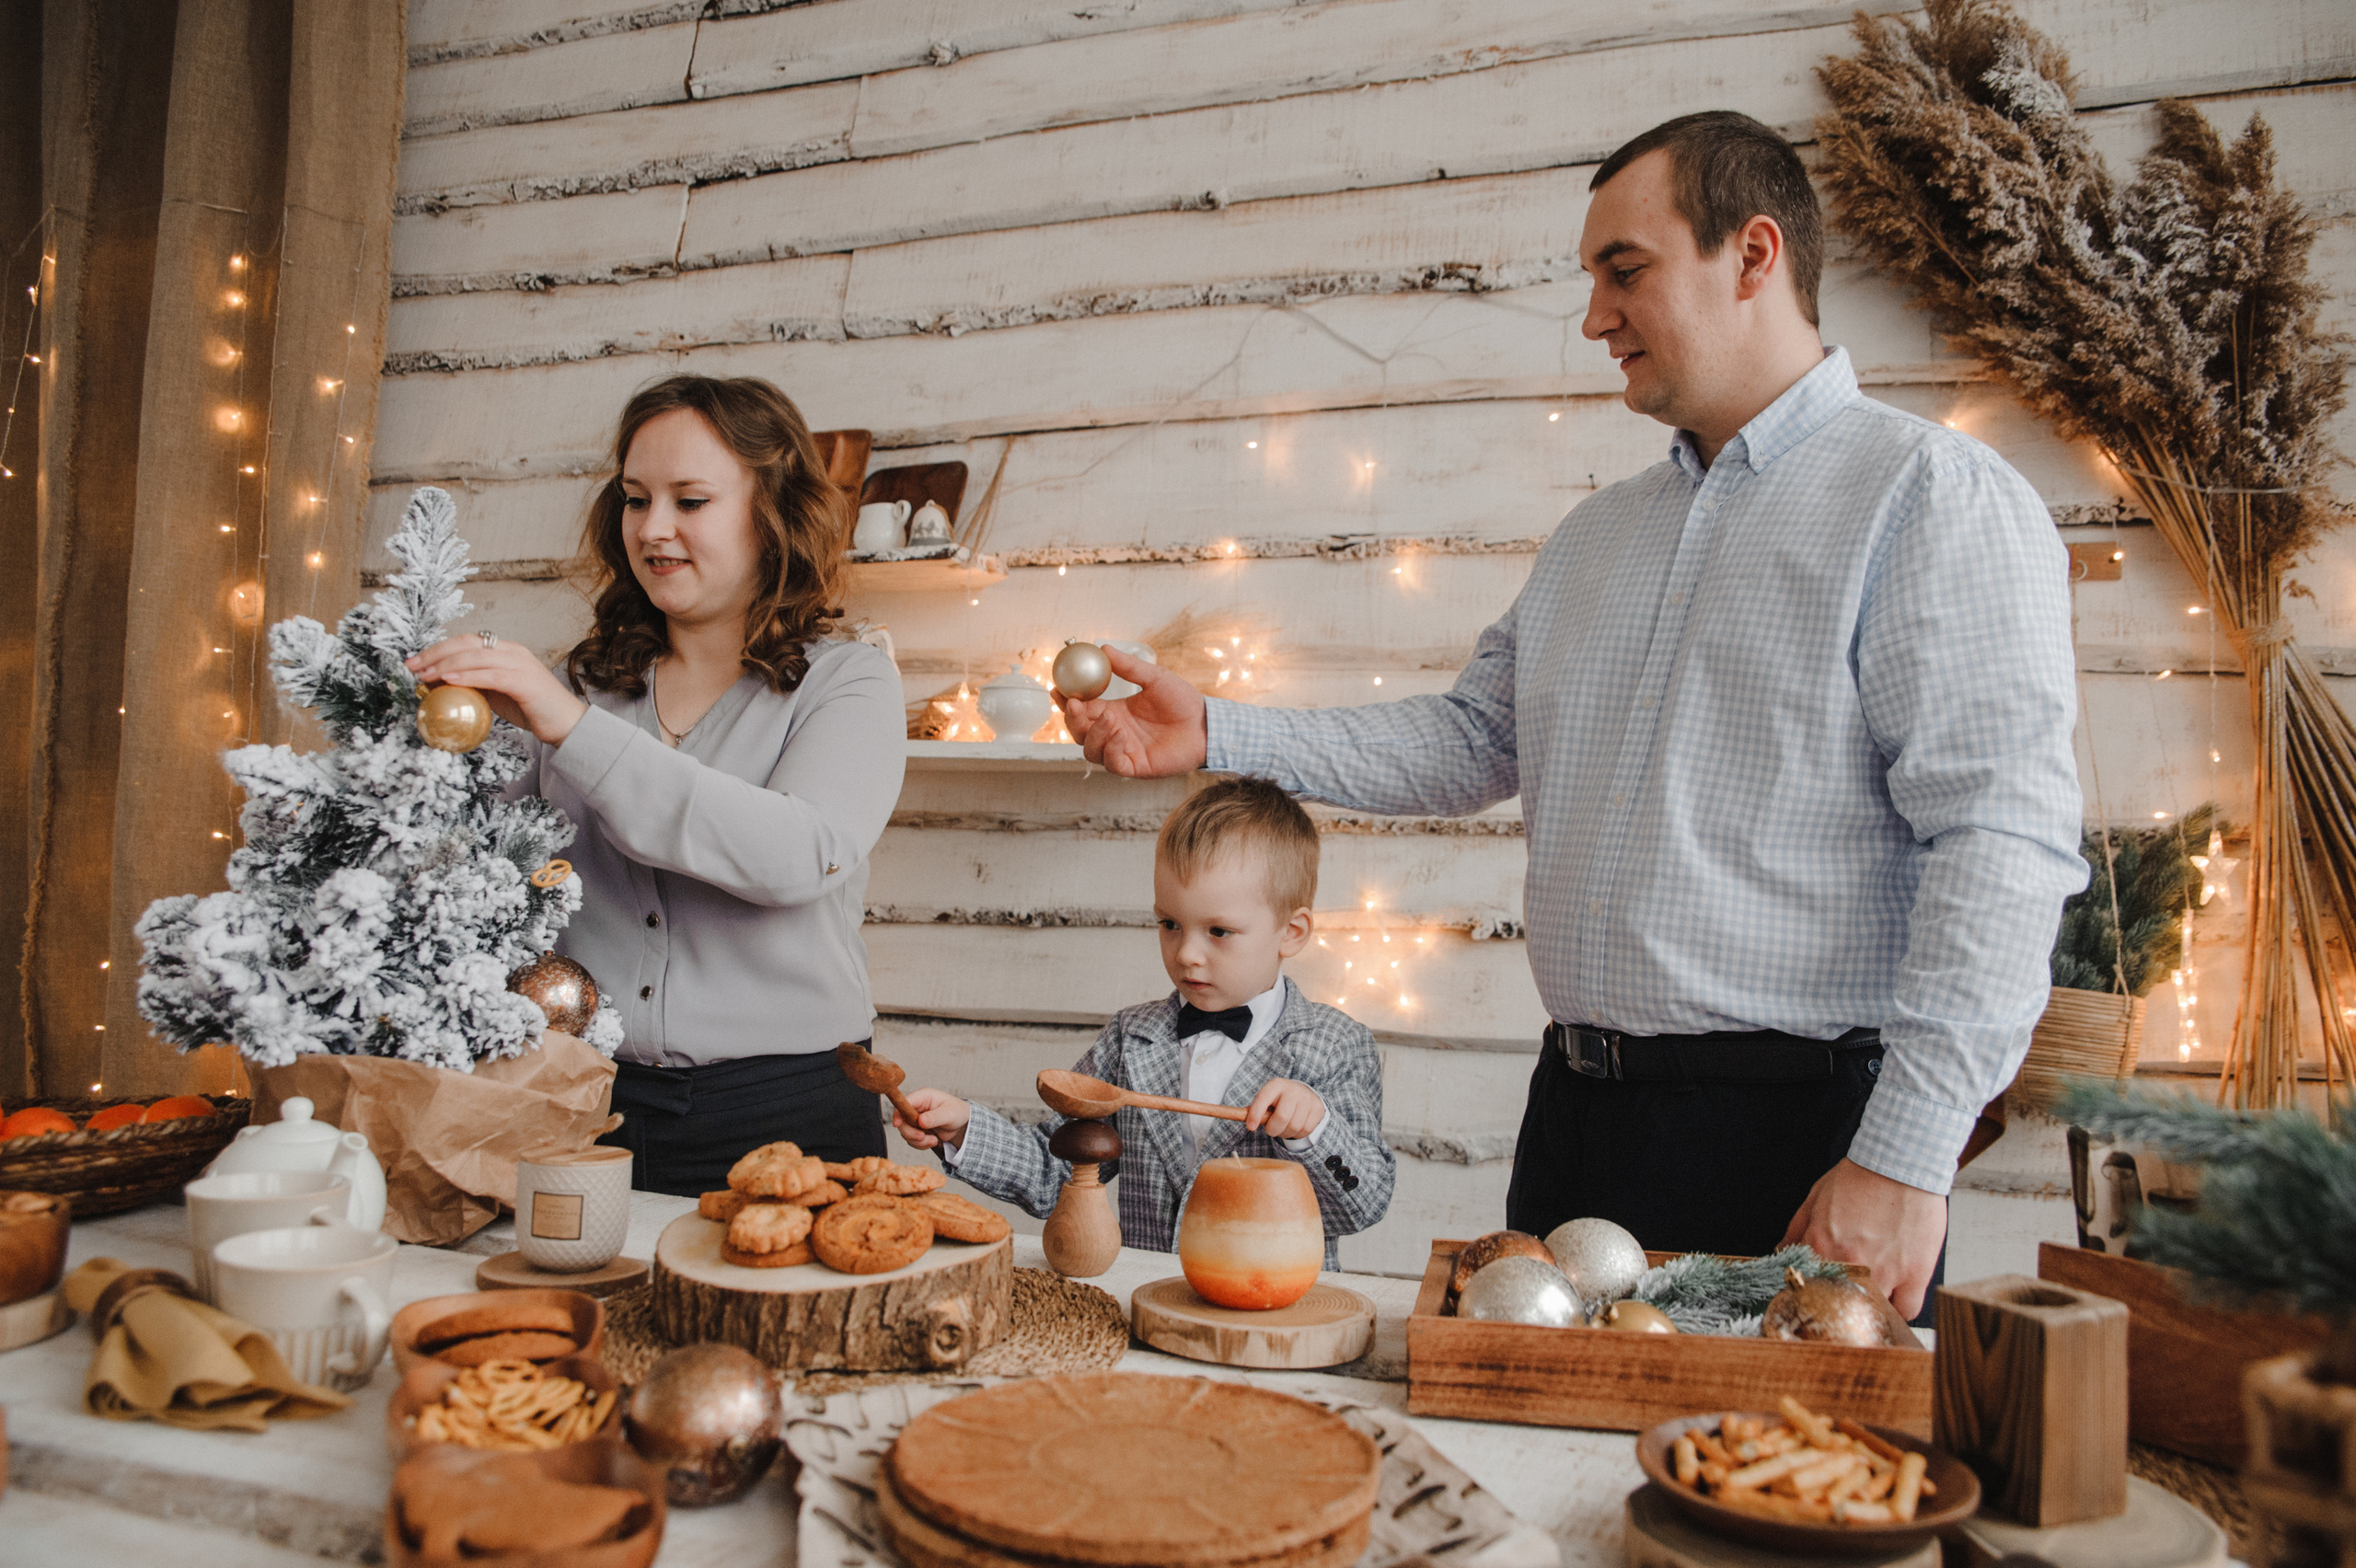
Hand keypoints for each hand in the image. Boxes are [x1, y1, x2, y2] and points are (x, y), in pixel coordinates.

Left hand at [406, 636, 587, 746]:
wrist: (567, 724)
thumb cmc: (532, 710)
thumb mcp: (497, 694)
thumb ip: (475, 684)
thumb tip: (440, 685)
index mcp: (506, 650)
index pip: (466, 642)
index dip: (438, 649)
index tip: (415, 661)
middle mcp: (513, 651)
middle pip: (467, 643)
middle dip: (435, 652)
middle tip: (411, 665)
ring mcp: (520, 664)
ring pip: (476, 656)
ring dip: (445, 664)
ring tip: (424, 674)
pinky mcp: (525, 681)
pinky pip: (491, 675)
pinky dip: (467, 676)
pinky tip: (449, 680)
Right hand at [892, 1087, 969, 1150]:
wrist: (962, 1124)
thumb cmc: (957, 1112)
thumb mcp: (949, 1114)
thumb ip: (935, 1117)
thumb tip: (920, 1121)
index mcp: (923, 1097)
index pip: (904, 1102)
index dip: (898, 1113)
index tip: (897, 1124)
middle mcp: (916, 1107)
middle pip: (901, 1120)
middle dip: (910, 1132)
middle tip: (923, 1137)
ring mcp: (915, 1119)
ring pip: (905, 1132)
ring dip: (918, 1141)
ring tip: (934, 1140)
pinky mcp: (916, 1129)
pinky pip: (911, 1140)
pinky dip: (921, 1144)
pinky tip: (933, 1141)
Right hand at [1057, 647, 1208, 776]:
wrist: (1206, 724)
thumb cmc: (1183, 701)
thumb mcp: (1154, 677)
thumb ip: (1129, 666)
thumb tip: (1104, 648)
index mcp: (1114, 712)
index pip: (1082, 709)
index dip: (1066, 701)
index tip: (1057, 688)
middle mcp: (1114, 733)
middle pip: (1080, 732)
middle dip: (1072, 720)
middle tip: (1074, 705)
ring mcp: (1123, 751)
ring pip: (1091, 750)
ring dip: (1093, 734)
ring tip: (1109, 718)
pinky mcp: (1135, 766)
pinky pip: (1112, 764)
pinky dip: (1110, 750)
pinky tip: (1119, 735)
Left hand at [1244, 1078, 1325, 1141]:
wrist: (1304, 1094)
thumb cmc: (1279, 1100)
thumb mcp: (1267, 1099)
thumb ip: (1254, 1109)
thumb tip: (1239, 1116)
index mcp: (1275, 1085)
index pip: (1263, 1098)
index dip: (1255, 1114)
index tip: (1250, 1127)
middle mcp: (1292, 1089)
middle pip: (1281, 1117)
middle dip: (1273, 1129)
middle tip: (1271, 1129)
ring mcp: (1307, 1098)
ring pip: (1294, 1126)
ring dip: (1286, 1133)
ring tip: (1283, 1127)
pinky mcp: (1317, 1108)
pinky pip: (1305, 1130)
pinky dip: (1297, 1134)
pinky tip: (1294, 1127)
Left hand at [1779, 1158, 1947, 1318]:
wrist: (1900, 1163)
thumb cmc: (1859, 1178)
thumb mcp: (1815, 1198)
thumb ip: (1796, 1230)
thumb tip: (1781, 1252)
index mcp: (1820, 1246)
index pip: (1807, 1290)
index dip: (1812, 1298)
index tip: (1816, 1302)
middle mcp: (1849, 1263)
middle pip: (1840, 1307)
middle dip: (1841, 1307)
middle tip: (1846, 1302)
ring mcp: (1884, 1272)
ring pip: (1873, 1312)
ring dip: (1871, 1309)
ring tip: (1871, 1298)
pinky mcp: (1914, 1274)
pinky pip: (1906, 1310)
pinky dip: (1899, 1310)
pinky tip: (1894, 1299)